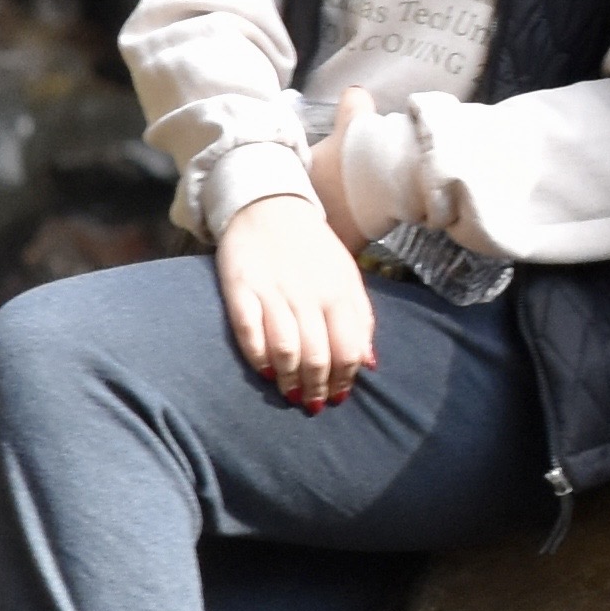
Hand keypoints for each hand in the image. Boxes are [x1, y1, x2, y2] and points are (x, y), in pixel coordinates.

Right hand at [210, 191, 378, 410]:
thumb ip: (360, 318)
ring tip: (291, 393)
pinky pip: (249, 332)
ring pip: (285, 349)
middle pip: (317, 355)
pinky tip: (264, 371)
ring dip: (290, 379)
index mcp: (338, 291)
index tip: (339, 396)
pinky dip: (258, 357)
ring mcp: (273, 292)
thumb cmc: (313, 250)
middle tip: (313, 404)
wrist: (270, 206)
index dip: (345, 378)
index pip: (348, 348)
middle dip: (317, 387)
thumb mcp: (347, 276)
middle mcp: (308, 294)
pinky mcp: (240, 289)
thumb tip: (369, 364)